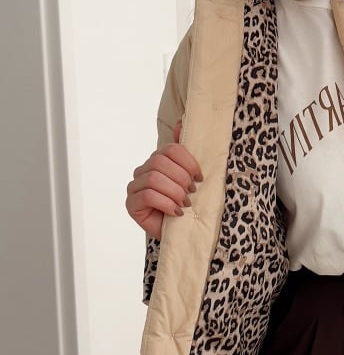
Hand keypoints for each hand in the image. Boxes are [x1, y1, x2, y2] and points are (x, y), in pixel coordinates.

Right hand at [125, 120, 203, 238]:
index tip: (200, 177)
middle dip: (181, 178)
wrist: (180, 232)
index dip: (187, 161)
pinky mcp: (131, 204)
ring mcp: (135, 187)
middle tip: (192, 192)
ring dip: (175, 192)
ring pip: (154, 178)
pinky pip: (148, 195)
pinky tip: (176, 212)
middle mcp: (143, 170)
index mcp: (158, 160)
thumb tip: (181, 122)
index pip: (170, 149)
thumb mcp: (190, 177)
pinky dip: (166, 203)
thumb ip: (184, 152)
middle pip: (160, 162)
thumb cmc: (185, 203)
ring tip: (184, 204)